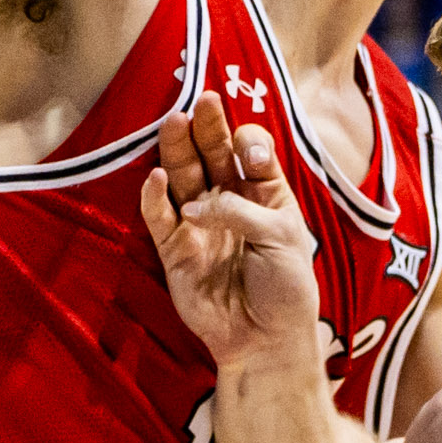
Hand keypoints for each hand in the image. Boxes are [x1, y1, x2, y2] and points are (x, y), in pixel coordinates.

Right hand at [142, 95, 321, 367]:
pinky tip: (156, 177)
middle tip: (200, 101)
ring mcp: (200, 225)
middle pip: (213, 156)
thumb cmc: (287, 287)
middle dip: (208, 129)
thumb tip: (197, 204)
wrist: (267, 341)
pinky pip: (160, 220)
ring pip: (184, 180)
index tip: (248, 155)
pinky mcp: (176, 252)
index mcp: (266, 195)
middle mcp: (230, 203)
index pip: (252, 155)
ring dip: (177, 152)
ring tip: (173, 121)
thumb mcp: (283, 240)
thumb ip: (243, 212)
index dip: (248, 145)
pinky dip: (155, 200)